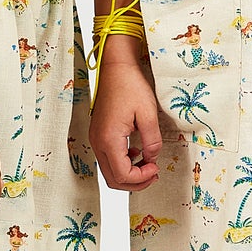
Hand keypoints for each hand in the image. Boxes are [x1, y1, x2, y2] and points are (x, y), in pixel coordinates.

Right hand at [90, 57, 162, 188]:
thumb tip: (152, 159)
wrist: (115, 68)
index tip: (156, 169)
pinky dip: (122, 164)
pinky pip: (108, 159)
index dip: (141, 178)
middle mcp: (98, 142)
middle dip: (135, 182)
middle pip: (113, 180)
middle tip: (154, 174)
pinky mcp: (98, 135)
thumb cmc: (130, 85)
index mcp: (109, 139)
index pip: (122, 175)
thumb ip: (152, 140)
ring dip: (129, 174)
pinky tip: (136, 154)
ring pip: (109, 172)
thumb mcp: (148, 113)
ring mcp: (95, 139)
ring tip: (148, 166)